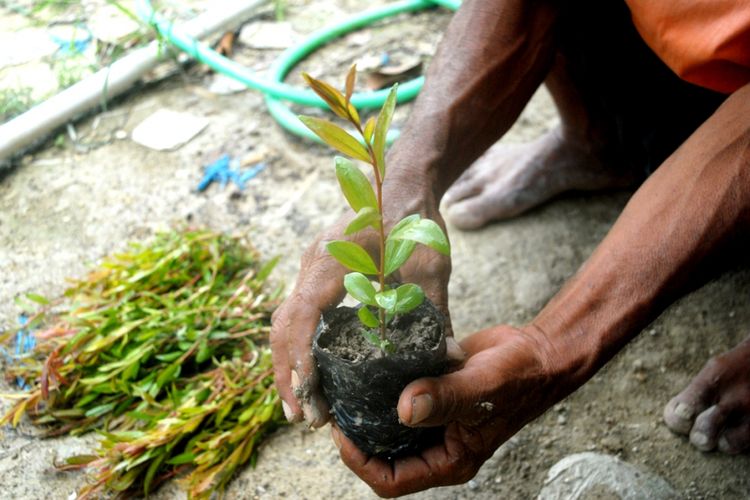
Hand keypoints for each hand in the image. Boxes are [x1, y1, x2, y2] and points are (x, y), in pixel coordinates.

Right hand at [270, 179, 452, 425]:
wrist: (401, 182)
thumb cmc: (413, 218)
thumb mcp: (429, 265)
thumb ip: (435, 311)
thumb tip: (452, 358)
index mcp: (331, 262)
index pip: (301, 317)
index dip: (300, 360)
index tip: (311, 397)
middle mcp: (311, 266)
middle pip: (282, 327)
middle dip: (288, 375)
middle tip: (306, 418)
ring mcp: (310, 268)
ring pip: (284, 322)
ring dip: (289, 365)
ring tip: (305, 407)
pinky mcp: (317, 274)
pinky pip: (297, 314)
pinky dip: (299, 347)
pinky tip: (315, 372)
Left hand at [331, 324, 569, 496]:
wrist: (536, 352)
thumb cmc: (519, 376)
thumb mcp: (483, 387)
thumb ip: (446, 398)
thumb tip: (405, 410)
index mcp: (449, 461)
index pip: (392, 480)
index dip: (360, 463)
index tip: (342, 432)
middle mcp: (437, 446)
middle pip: (382, 457)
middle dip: (356, 438)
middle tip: (336, 408)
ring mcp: (433, 422)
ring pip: (386, 430)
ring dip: (365, 414)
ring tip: (343, 390)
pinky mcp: (430, 396)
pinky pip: (397, 402)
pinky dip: (379, 392)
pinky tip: (365, 370)